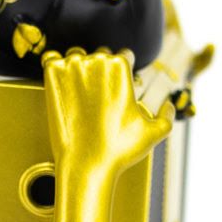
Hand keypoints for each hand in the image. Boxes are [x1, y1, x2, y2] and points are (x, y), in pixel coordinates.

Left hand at [42, 48, 172, 179]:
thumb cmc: (120, 150)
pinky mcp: (51, 77)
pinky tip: (60, 84)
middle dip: (101, 71)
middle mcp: (96, 61)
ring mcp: (72, 67)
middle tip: (99, 95)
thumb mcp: (153, 134)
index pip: (125, 56)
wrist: (86, 165)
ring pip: (75, 55)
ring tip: (80, 89)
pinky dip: (55, 67)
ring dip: (78, 67)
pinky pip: (50, 60)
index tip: (120, 87)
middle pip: (100, 55)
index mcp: (121, 66)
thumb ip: (167, 116)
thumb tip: (170, 105)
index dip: (126, 72)